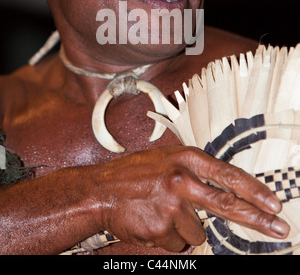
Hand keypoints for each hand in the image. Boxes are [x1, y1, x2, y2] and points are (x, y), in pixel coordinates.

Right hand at [98, 146, 289, 251]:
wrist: (100, 191)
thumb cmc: (134, 173)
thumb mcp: (167, 159)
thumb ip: (194, 172)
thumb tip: (224, 192)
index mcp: (184, 159)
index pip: (227, 175)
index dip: (253, 190)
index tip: (273, 202)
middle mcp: (181, 179)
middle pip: (227, 204)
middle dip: (256, 218)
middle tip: (280, 227)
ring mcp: (171, 205)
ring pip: (197, 230)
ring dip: (184, 227)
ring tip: (161, 211)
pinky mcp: (160, 228)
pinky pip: (178, 242)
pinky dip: (168, 237)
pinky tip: (152, 221)